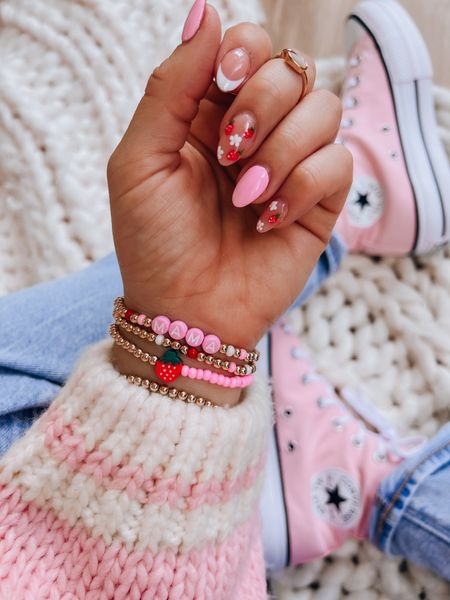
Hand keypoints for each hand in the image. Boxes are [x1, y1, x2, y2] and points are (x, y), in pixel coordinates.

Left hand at [107, 5, 351, 354]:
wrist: (187, 313)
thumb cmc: (155, 243)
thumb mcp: (140, 161)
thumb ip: (171, 87)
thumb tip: (204, 11)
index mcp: (208, 113)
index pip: (248, 46)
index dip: (244, 53)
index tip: (225, 85)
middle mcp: (255, 131)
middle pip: (291, 68)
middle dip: (262, 105)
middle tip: (230, 154)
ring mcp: (291, 164)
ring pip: (323, 109)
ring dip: (281, 152)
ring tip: (247, 197)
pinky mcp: (320, 201)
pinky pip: (338, 162)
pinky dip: (303, 188)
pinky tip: (270, 219)